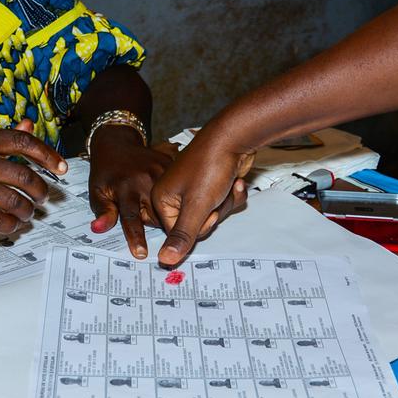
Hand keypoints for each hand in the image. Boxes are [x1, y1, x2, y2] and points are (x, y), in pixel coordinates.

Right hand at [0, 120, 66, 232]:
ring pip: (15, 201)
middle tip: (43, 196)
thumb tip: (29, 125)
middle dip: (41, 190)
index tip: (61, 167)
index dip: (47, 154)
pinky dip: (12, 224)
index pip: (23, 142)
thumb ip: (2, 138)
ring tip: (29, 212)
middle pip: (25, 176)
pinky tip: (13, 223)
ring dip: (28, 210)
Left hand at [88, 126, 174, 258]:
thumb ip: (102, 211)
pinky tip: (169, 193)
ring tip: (150, 202)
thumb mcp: (97, 191)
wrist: (117, 143)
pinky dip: (174, 196)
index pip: (131, 218)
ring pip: (170, 205)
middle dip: (151, 221)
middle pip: (156, 216)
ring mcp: (161, 172)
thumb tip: (99, 229)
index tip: (141, 253)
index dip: (136, 237)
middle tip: (142, 211)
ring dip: (163, 210)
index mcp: (126, 188)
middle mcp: (145, 180)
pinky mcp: (171, 166)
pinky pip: (177, 190)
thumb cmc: (106, 171)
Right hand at [152, 131, 254, 265]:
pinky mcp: (211, 184)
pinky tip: (236, 181)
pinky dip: (232, 194)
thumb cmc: (210, 165)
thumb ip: (183, 235)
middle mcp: (174, 194)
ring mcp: (194, 189)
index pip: (178, 233)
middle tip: (217, 195)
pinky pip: (222, 202)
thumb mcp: (197, 206)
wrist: (235, 137)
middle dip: (215, 212)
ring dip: (226, 202)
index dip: (199, 225)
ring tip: (228, 184)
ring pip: (213, 214)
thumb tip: (165, 261)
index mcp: (162, 199)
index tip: (207, 210)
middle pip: (197, 225)